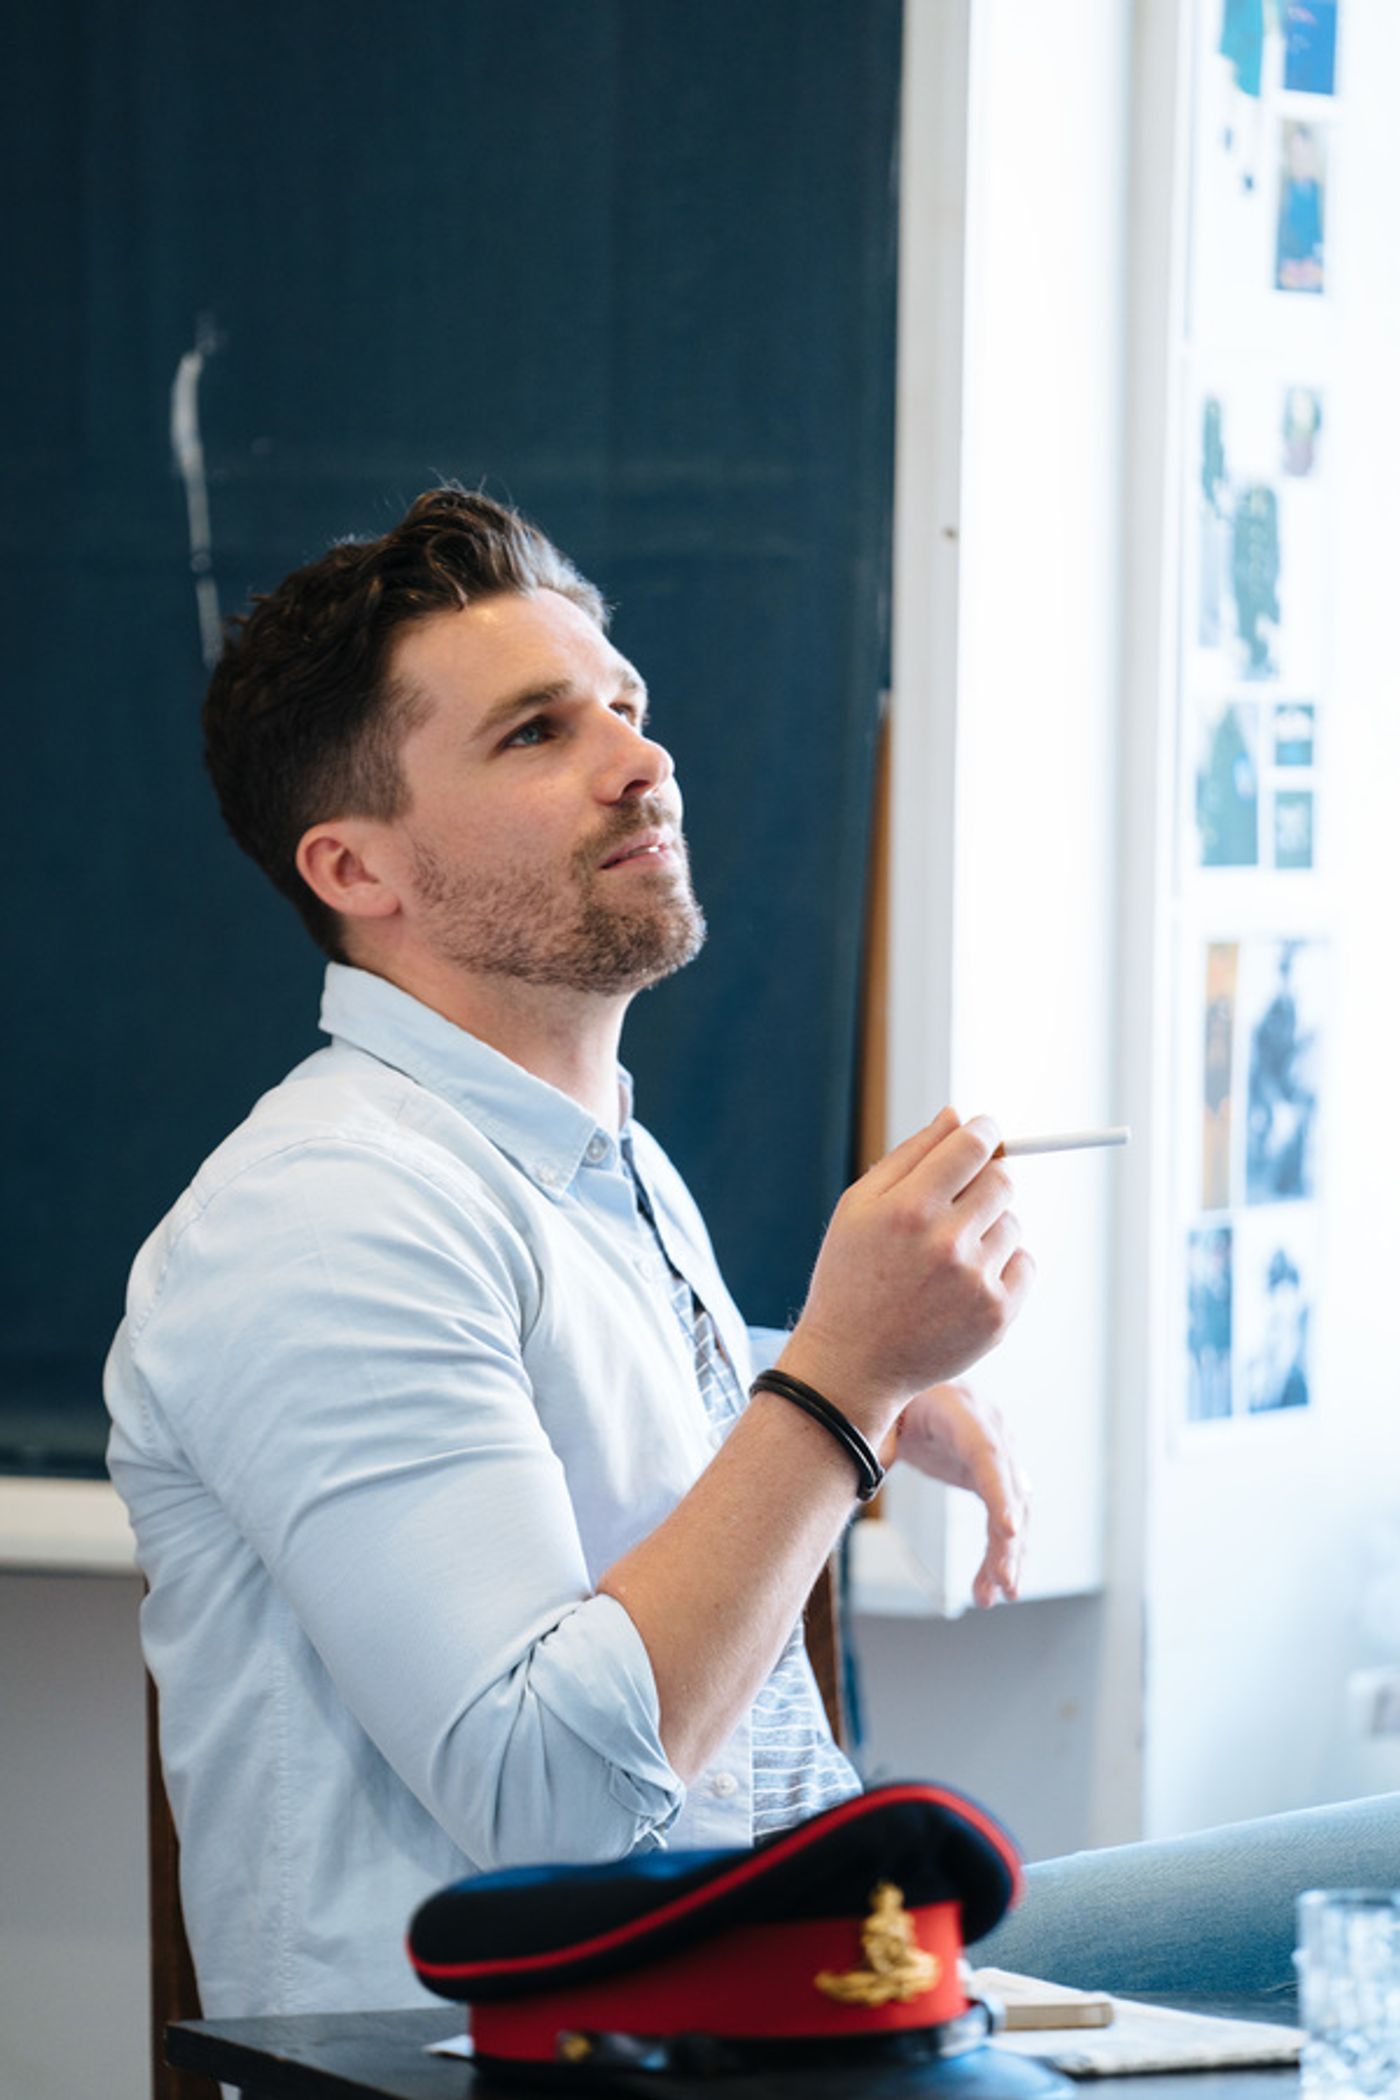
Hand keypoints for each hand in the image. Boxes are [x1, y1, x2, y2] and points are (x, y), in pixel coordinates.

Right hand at [779, 1110, 1034, 1440]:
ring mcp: (975, 1282)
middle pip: (1003, 1180)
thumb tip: (956, 1117)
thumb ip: (908, 1155)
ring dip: (991, 1227)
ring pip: (1013, 1224)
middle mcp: (946, 1242)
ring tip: (950, 1255)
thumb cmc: (850, 1277)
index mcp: (908, 1207)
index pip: (973, 1145)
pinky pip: (1024, 1265)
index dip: (985, 1131)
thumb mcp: (858, 1207)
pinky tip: (965, 1282)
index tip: (985, 1131)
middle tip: (961, 1200)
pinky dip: (1003, 1266)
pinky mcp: (997, 1316)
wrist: (852, 1364)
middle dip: (987, 1180)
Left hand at [892, 1382, 1028, 1606]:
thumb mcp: (878, 1414)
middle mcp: (991, 1429)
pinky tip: (987, 1586)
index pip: (987, 1452)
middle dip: (1009, 1541)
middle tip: (1005, 1588)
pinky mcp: (991, 1472)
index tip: (1009, 1530)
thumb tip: (867, 1474)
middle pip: (1007, 1489)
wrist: (908, 1384)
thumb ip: (877, 1442)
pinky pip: (1003, 1514)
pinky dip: (998, 1551)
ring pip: (1014, 1508)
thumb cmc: (891, 1395)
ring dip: (1006, 1555)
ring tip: (992, 1598)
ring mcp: (997, 1450)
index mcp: (962, 1410)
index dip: (1000, 1491)